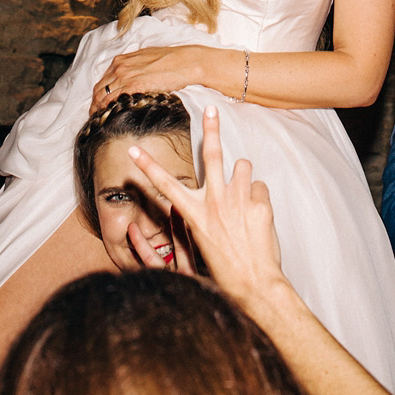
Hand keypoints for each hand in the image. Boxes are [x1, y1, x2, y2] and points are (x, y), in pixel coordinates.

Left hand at [90, 45, 210, 113]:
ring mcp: (125, 76)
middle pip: (98, 90)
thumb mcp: (146, 59)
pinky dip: (108, 111)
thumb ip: (134, 67)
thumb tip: (130, 77)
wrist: (185, 61)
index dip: (98, 94)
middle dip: (95, 104)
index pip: (102, 80)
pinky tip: (109, 119)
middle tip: (96, 116)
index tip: (98, 104)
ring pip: (103, 97)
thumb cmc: (170, 60)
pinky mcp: (134, 86)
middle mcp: (120, 67)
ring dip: (99, 110)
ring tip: (100, 121)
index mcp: (122, 60)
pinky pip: (113, 101)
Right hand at [129, 104, 286, 315]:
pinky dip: (258, 197)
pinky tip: (257, 218)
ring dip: (242, 177)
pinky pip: (259, 187)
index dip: (148, 167)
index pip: (165, 185)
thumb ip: (203, 213)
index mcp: (194, 214)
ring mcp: (238, 200)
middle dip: (211, 128)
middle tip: (211, 108)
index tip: (134, 149)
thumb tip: (208, 191)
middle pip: (212, 154)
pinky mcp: (259, 203)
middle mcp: (214, 202)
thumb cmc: (225, 268)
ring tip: (242, 200)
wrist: (254, 286)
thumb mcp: (202, 241)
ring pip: (242, 166)